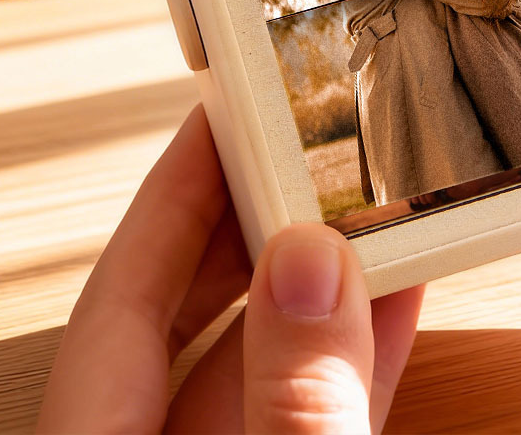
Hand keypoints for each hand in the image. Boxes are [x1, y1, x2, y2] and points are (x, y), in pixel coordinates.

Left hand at [37, 105, 422, 433]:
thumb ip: (291, 400)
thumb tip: (311, 267)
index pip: (122, 294)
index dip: (173, 193)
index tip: (222, 116)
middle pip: (185, 307)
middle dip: (249, 220)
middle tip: (302, 149)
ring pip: (259, 354)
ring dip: (318, 281)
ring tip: (369, 210)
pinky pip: (309, 405)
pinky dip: (353, 354)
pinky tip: (398, 297)